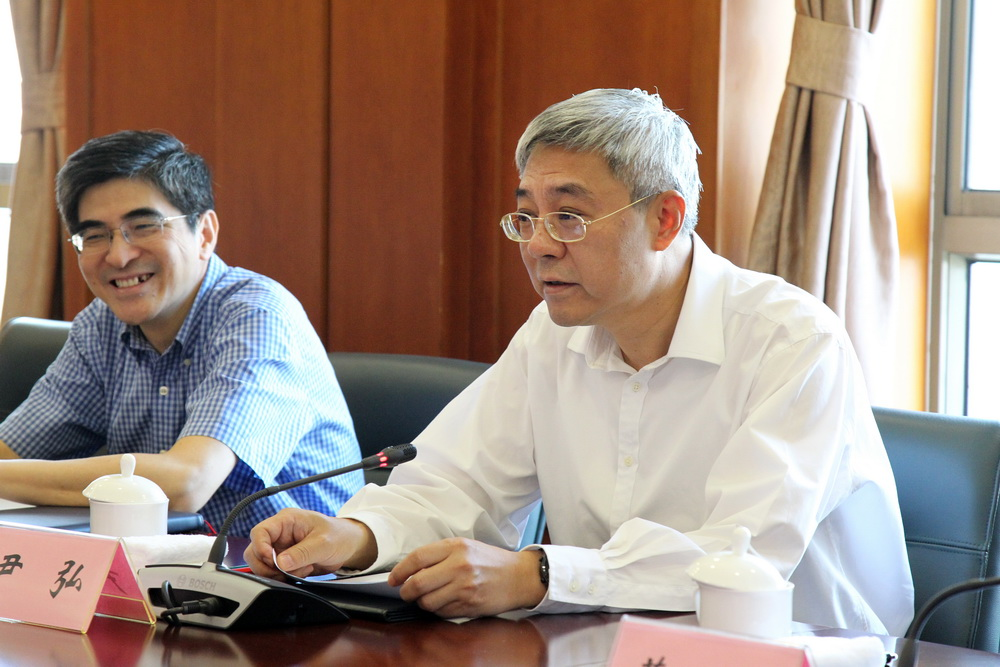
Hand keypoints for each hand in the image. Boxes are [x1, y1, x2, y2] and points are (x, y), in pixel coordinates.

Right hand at [244, 508, 375, 578]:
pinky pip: (275, 572)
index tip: (270, 560)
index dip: (260, 547)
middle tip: (285, 571)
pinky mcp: (285, 561)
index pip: (260, 531)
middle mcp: (280, 533)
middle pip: (255, 550)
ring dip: (278, 573)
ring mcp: (281, 548)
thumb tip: (280, 563)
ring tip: (301, 569)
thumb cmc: (339, 535)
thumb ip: (302, 553)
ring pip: (263, 564)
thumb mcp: (323, 543)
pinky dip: (285, 577)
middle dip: (267, 565)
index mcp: (286, 520)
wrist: (349, 546)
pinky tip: (303, 572)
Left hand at [388, 538, 545, 617]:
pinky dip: (438, 610)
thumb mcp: (466, 546)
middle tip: (406, 592)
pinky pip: (442, 612)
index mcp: (456, 546)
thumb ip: (439, 555)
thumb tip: (411, 569)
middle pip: (417, 583)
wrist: (519, 577)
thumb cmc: (490, 560)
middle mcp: (459, 566)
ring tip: (428, 597)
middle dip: (406, 591)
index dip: (400, 571)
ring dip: (422, 603)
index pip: (417, 558)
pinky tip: (445, 602)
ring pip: (427, 602)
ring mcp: (464, 587)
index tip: (394, 578)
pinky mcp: (469, 605)